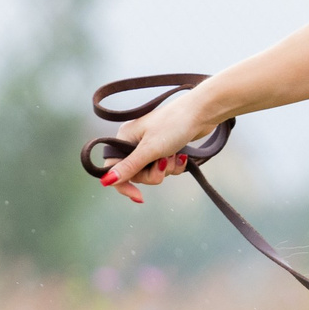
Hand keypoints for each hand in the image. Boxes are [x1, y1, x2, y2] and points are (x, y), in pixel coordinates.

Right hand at [98, 77, 224, 202]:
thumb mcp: (150, 149)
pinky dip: (175, 165)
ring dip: (167, 168)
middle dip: (154, 173)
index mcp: (124, 138)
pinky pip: (166, 167)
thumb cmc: (174, 125)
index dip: (124, 184)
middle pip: (137, 174)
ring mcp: (151, 145)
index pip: (115, 169)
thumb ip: (129, 167)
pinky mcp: (166, 148)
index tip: (139, 196)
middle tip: (164, 163)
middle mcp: (134, 142)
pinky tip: (183, 156)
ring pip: (153, 171)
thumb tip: (106, 181)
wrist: (202, 112)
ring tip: (175, 154)